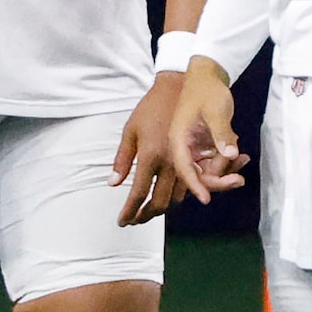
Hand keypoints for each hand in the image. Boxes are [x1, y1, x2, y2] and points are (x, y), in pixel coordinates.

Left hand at [111, 71, 188, 225]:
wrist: (182, 89)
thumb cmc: (151, 108)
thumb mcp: (130, 130)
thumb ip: (122, 159)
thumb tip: (113, 183)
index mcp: (150, 156)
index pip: (138, 194)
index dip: (130, 212)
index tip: (122, 222)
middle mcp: (170, 164)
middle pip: (160, 203)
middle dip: (146, 216)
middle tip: (134, 220)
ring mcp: (186, 163)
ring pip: (176, 198)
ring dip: (161, 208)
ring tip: (146, 211)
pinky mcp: (198, 160)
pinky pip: (188, 187)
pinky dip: (176, 196)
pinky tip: (164, 196)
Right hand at [162, 59, 250, 204]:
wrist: (207, 76)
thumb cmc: (206, 90)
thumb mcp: (215, 110)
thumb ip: (221, 133)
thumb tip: (230, 155)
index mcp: (177, 138)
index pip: (183, 167)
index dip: (195, 184)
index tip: (206, 199)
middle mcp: (182, 147)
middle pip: (197, 174)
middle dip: (217, 180)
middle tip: (239, 180)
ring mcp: (193, 147)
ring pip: (207, 170)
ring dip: (226, 171)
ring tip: (244, 160)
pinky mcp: (203, 146)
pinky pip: (215, 162)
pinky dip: (229, 162)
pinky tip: (243, 157)